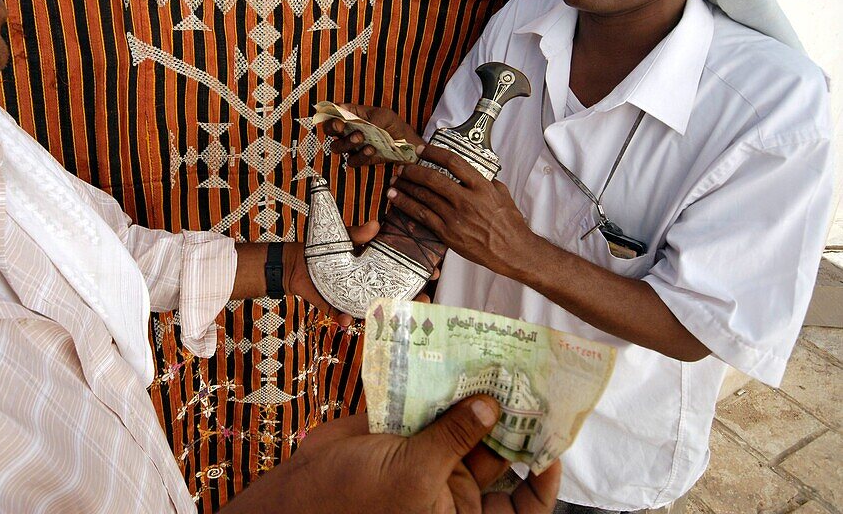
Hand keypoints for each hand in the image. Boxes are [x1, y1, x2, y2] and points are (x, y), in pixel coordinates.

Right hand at [224, 395, 559, 513]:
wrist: (302, 489)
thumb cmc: (360, 501)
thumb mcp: (417, 475)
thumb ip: (456, 438)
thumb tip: (492, 405)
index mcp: (462, 511)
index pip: (520, 503)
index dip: (541, 477)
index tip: (551, 444)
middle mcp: (453, 484)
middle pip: (497, 452)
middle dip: (511, 419)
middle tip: (528, 384)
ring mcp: (429, 453)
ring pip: (466, 421)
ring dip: (478, 394)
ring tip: (497, 362)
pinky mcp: (405, 427)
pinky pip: (432, 403)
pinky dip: (441, 382)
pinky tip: (454, 357)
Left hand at [286, 221, 437, 326]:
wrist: (296, 263)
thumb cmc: (326, 247)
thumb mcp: (344, 237)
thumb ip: (359, 233)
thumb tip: (375, 226)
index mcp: (375, 268)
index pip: (403, 272)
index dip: (421, 274)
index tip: (434, 273)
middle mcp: (368, 286)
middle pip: (396, 296)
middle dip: (412, 301)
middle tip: (423, 301)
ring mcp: (354, 298)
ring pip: (375, 312)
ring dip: (384, 317)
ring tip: (389, 318)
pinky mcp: (336, 307)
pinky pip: (344, 316)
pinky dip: (344, 319)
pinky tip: (346, 320)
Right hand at [322, 104, 425, 167]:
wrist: (407, 144)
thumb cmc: (394, 125)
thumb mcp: (384, 115)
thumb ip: (367, 116)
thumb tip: (351, 115)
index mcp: (352, 116)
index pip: (333, 113)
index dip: (330, 115)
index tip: (337, 118)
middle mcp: (348, 131)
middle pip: (329, 130)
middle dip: (332, 128)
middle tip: (341, 127)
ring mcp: (352, 146)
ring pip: (337, 147)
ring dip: (346, 142)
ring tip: (360, 138)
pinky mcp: (359, 159)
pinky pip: (352, 160)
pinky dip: (360, 156)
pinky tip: (371, 150)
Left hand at [386, 144, 537, 277]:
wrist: (512, 251)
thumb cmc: (509, 224)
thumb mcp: (502, 194)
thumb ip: (486, 181)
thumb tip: (471, 172)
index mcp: (481, 187)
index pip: (453, 162)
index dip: (433, 152)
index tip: (421, 149)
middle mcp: (466, 200)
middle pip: (432, 178)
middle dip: (413, 170)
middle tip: (403, 166)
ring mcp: (455, 217)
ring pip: (423, 196)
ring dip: (405, 186)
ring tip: (395, 180)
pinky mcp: (447, 233)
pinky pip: (422, 216)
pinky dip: (406, 205)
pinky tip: (396, 199)